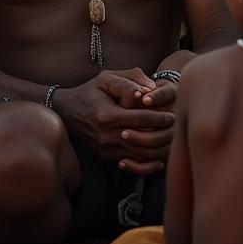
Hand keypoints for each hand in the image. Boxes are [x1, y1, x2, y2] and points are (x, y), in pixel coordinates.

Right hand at [52, 68, 173, 176]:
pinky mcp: (107, 158)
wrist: (67, 111)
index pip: (142, 119)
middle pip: (145, 141)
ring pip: (141, 157)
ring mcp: (107, 150)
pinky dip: (148, 165)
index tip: (171, 113)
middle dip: (164, 134)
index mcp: (108, 115)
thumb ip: (130, 79)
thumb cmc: (90, 91)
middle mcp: (107, 136)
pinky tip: (158, 159)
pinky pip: (132, 166)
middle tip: (175, 127)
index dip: (160, 116)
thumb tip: (150, 88)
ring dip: (159, 150)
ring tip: (170, 140)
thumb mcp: (106, 77)